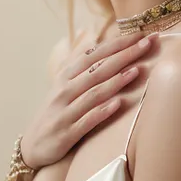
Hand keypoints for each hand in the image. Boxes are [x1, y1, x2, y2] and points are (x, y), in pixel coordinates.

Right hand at [20, 31, 157, 170]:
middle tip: (147, 44)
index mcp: (66, 75)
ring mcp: (65, 111)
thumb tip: (92, 34)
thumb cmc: (56, 110)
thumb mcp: (63, 82)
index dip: (117, 43)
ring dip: (116, 81)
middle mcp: (65, 89)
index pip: (95, 54)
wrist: (33, 145)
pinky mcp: (66, 133)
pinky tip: (119, 103)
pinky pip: (87, 121)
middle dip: (123, 55)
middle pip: (98, 69)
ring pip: (93, 93)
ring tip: (137, 70)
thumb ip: (79, 61)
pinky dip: (102, 111)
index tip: (140, 34)